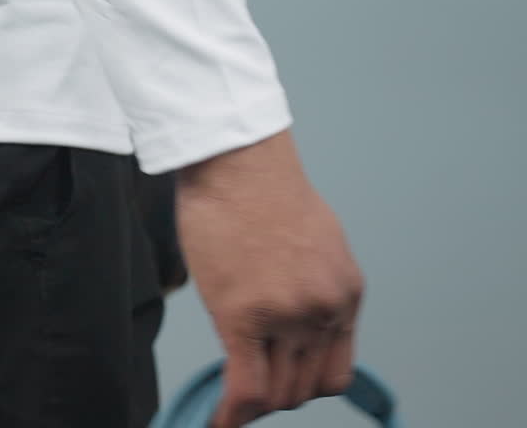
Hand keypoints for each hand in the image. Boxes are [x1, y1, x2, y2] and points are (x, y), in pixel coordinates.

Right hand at [176, 130, 363, 426]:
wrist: (238, 162)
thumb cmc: (262, 189)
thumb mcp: (312, 243)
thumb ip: (307, 285)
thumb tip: (284, 311)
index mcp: (343, 293)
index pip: (334, 372)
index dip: (302, 386)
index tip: (277, 385)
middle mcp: (323, 311)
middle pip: (304, 388)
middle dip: (274, 395)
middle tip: (245, 391)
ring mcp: (286, 317)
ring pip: (275, 392)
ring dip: (251, 404)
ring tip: (230, 404)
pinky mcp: (243, 315)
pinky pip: (245, 384)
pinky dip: (233, 413)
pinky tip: (220, 421)